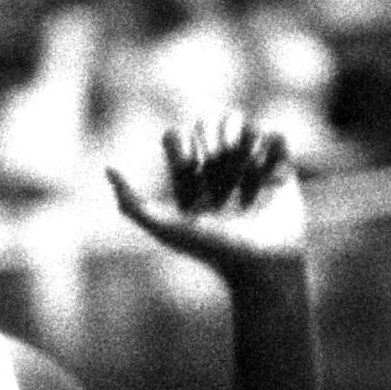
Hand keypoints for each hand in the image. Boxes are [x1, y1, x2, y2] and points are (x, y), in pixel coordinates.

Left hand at [105, 115, 304, 281]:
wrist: (262, 263)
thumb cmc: (212, 249)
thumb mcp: (163, 226)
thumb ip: (130, 203)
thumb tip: (108, 168)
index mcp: (190, 183)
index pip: (178, 140)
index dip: (179, 142)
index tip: (187, 161)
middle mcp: (219, 175)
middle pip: (209, 127)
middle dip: (211, 130)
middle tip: (217, 151)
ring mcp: (251, 171)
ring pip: (242, 126)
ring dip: (240, 131)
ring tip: (243, 154)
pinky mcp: (282, 172)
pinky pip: (275, 136)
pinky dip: (271, 143)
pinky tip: (268, 167)